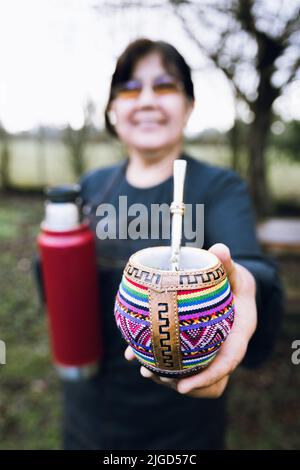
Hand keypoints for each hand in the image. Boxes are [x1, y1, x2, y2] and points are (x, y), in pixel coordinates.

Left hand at [124, 243, 256, 397]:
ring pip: (191, 372)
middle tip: (154, 375)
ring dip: (167, 375)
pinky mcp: (194, 346)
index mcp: (238, 333)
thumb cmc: (234, 281)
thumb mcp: (234, 272)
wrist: (234, 290)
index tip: (183, 388)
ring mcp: (208, 348)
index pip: (227, 361)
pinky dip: (157, 357)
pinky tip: (133, 353)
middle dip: (182, 382)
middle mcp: (224, 346)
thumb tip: (219, 249)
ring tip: (143, 369)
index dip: (207, 377)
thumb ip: (226, 264)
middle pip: (207, 378)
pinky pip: (178, 360)